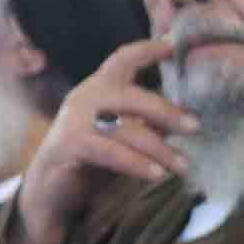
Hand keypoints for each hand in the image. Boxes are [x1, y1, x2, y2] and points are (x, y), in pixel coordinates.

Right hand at [0, 42, 190, 243]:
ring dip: (158, 147)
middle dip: (165, 109)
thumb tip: (185, 119)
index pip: (121, 60)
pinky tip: (156, 175)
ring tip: (183, 165)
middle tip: (196, 126)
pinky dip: (135, 163)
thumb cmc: (90, 165)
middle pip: (129, 94)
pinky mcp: (68, 146)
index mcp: (98, 91)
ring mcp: (73, 121)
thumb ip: (147, 125)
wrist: (48, 197)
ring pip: (123, 127)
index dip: (146, 49)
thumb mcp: (124, 140)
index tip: (173, 45)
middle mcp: (84, 99)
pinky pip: (109, 151)